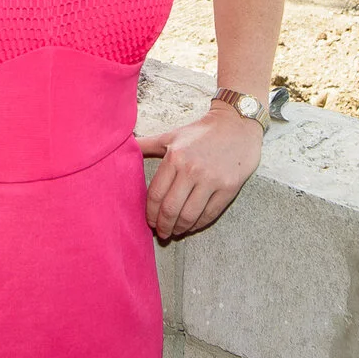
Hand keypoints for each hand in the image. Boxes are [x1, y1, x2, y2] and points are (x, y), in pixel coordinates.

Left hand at [137, 104, 260, 240]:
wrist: (237, 124)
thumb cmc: (201, 132)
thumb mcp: (172, 135)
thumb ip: (147, 144)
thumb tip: (121, 144)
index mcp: (174, 157)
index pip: (155, 194)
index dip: (150, 213)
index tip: (149, 222)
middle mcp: (192, 170)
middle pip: (170, 209)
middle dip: (163, 226)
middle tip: (161, 233)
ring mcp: (211, 180)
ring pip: (189, 215)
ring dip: (179, 229)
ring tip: (176, 232)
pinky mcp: (229, 188)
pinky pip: (209, 214)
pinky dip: (198, 225)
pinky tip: (192, 226)